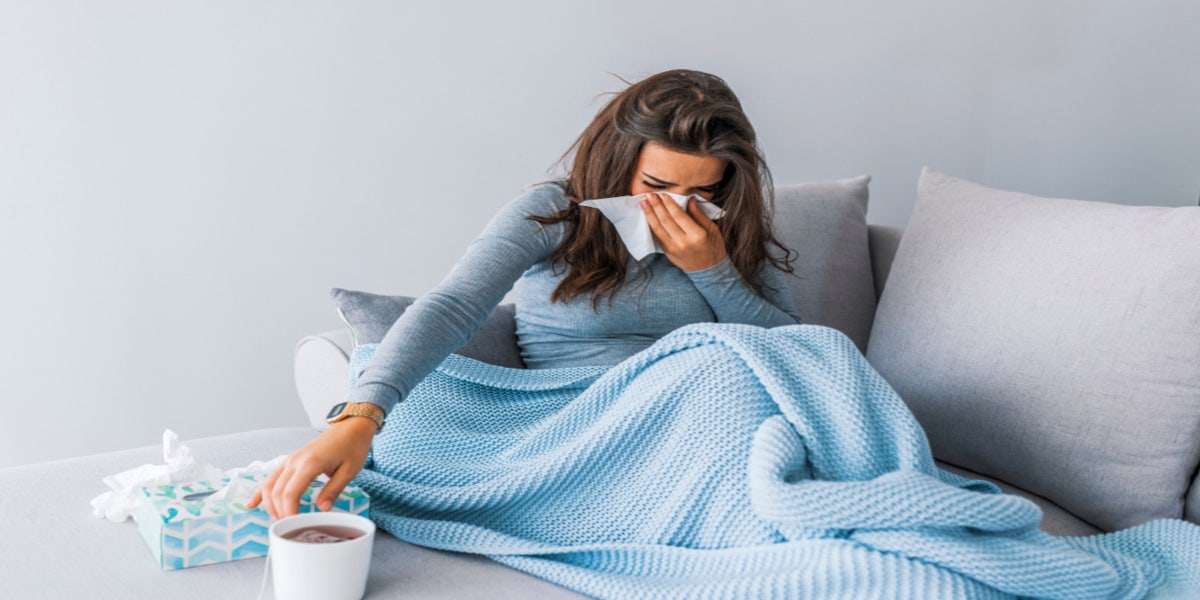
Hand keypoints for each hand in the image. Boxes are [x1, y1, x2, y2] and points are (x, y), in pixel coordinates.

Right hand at [247, 417, 375, 519]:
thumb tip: (322, 509)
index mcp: (310, 463)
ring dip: (270, 505)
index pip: (290, 493)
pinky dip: (260, 492)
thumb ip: (334, 490)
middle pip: (277, 492)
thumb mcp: (349, 471)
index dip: (289, 513)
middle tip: (288, 529)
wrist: (350, 427)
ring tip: (279, 521)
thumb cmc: (352, 447)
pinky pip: (271, 477)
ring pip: (269, 485)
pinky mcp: (290, 461)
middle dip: (279, 513)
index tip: (294, 527)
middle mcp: (295, 461)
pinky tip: (251, 504)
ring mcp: (290, 460)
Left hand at [641, 193, 726, 271]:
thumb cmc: (713, 247)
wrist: (708, 270)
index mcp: (697, 235)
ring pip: (658, 228)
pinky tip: (647, 216)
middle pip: (666, 221)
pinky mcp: (668, 253)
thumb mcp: (712, 228)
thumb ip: (698, 214)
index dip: (669, 204)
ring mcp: (673, 249)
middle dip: (656, 206)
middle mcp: (684, 242)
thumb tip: (689, 199)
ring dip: (649, 214)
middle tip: (649, 194)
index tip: (662, 194)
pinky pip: (657, 236)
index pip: (679, 215)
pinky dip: (651, 225)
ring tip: (644, 203)